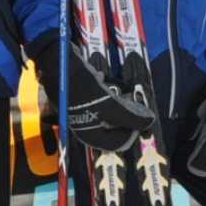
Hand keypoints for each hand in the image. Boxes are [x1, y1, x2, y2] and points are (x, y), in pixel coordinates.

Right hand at [32, 36, 152, 152]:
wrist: (57, 62)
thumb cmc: (81, 86)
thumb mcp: (108, 103)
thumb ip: (129, 116)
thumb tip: (149, 122)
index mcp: (88, 132)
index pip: (115, 143)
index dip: (131, 133)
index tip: (142, 120)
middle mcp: (84, 125)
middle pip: (112, 128)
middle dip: (127, 118)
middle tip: (137, 106)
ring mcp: (81, 110)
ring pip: (106, 113)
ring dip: (118, 103)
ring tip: (126, 94)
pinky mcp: (79, 96)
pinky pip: (98, 99)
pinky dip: (105, 92)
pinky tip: (105, 81)